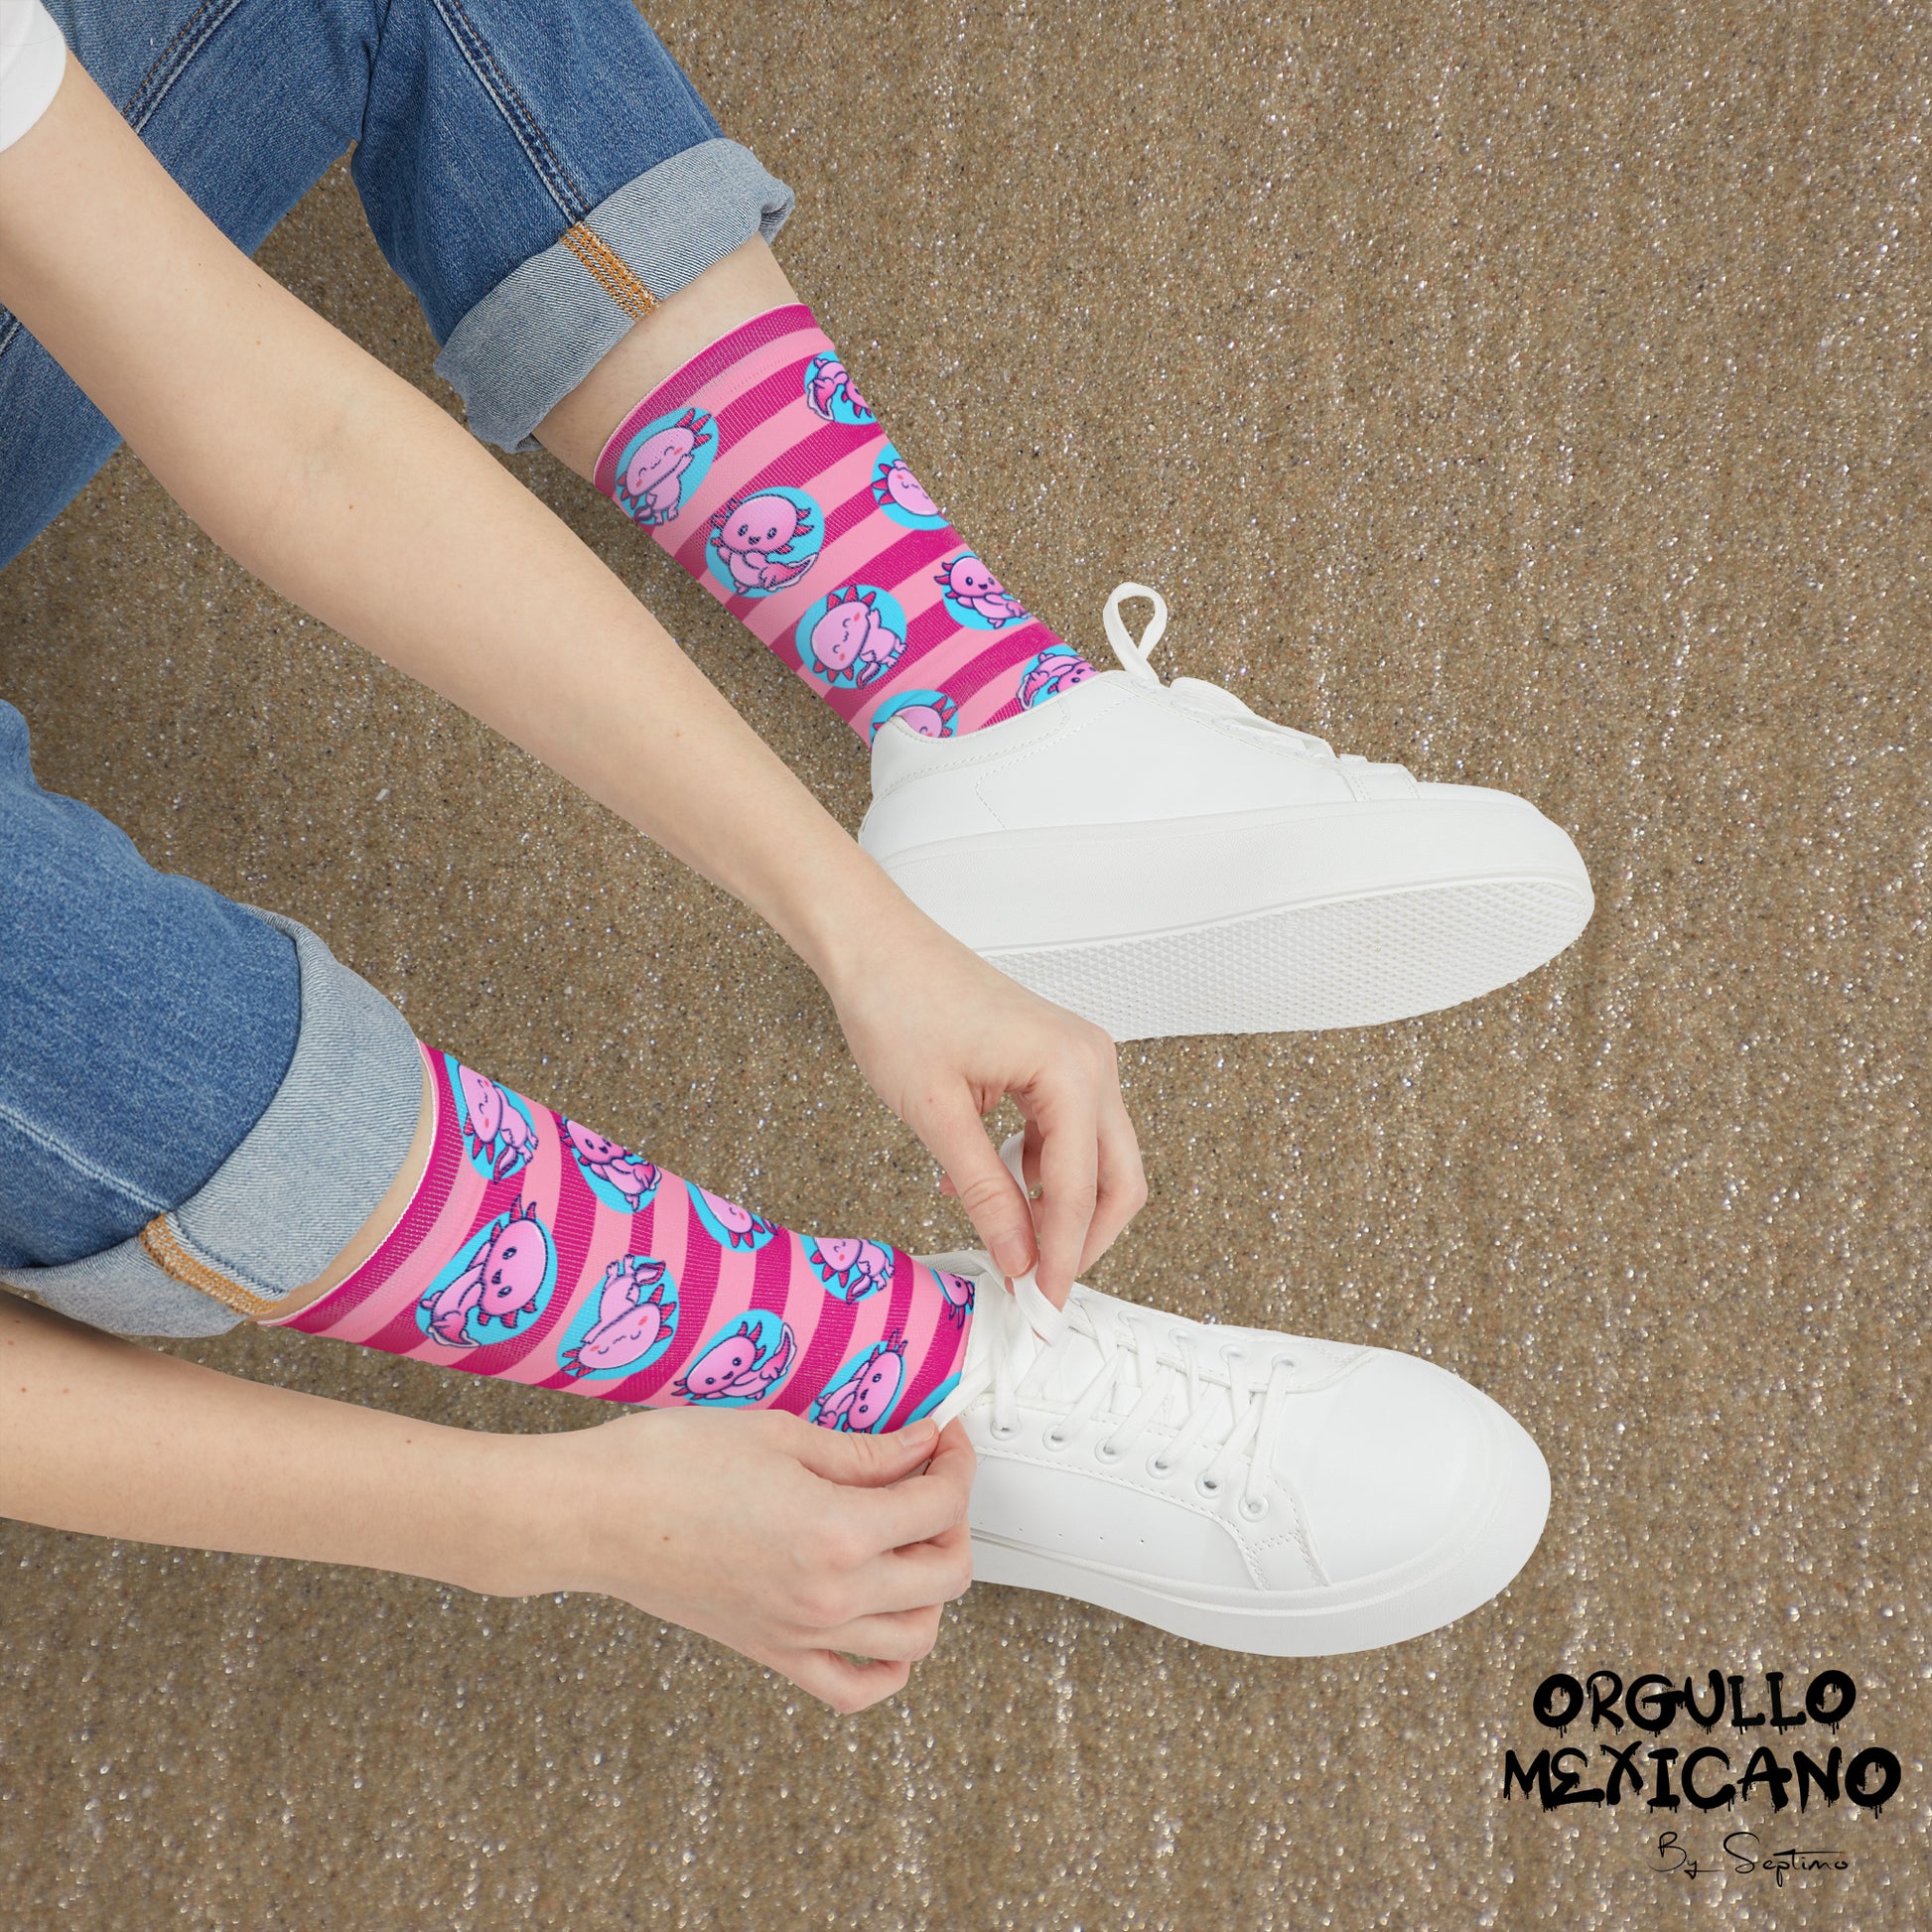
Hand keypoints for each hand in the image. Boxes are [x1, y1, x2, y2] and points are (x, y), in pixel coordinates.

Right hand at [543, 1410, 975, 1712]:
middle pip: (946, 1574)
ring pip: (917, 1639)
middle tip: (930, 1477)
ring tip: (909, 1541)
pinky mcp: (773, 1653)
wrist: (595, 1514)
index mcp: (837, 1531)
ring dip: (931, 1588)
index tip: (943, 1438)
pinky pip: (855, 1688)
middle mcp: (830, 1594)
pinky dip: (888, 1667)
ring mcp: (803, 1633)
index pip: (940, 1504)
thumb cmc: (668, 1464)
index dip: (955, 1461)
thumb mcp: (780, 1434)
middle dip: (954, 1520)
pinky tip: (883, 1620)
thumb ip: (863, 1451)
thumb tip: (918, 1447)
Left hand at [826, 913, 1145, 1304]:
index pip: (1081, 1190)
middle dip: (1081, 1241)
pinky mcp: (1056, 1060)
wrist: (875, 945)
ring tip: (1001, 1238)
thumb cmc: (898, 1007)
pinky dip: (1039, 1172)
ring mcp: (1080, 1057)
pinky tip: (985, 1185)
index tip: (1038, 1308)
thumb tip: (1018, 1261)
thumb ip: (986, 1194)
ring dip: (1057, 1207)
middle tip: (1036, 1288)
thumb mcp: (936, 1115)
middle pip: (1118, 1180)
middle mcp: (1092, 1061)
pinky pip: (1068, 1134)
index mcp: (1070, 1069)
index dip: (1059, 1258)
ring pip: (1097, 1160)